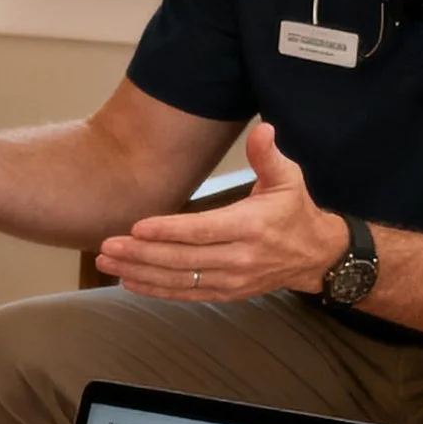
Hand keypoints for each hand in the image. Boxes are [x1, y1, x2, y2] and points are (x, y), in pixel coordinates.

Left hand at [92, 123, 346, 302]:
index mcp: (251, 226)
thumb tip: (263, 129)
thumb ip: (268, 155)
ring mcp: (232, 280)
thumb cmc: (294, 211)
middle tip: (107, 245)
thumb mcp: (289, 178)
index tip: (137, 226)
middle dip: (142, 253)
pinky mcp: (227, 293)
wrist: (315, 256)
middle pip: (183, 259)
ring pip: (179, 279)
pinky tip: (129, 280)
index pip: (203, 231)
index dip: (169, 230)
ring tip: (107, 262)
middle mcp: (240, 257)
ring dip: (140, 272)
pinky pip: (186, 294)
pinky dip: (156, 290)